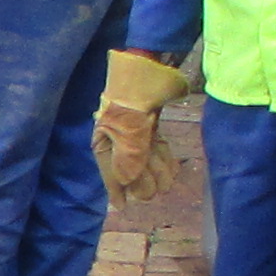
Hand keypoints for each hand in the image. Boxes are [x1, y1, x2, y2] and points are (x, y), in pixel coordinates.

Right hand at [91, 49, 187, 205]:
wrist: (147, 68)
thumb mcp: (131, 133)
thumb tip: (128, 183)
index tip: (123, 207)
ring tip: (166, 184)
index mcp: (105, 140)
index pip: (110, 171)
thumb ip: (129, 160)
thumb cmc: (132, 100)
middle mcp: (117, 138)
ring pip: (145, 158)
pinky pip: (154, 147)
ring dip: (156, 172)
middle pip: (130, 167)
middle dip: (142, 181)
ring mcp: (134, 130)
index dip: (116, 190)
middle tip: (154, 193)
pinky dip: (162, 158)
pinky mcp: (149, 123)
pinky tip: (170, 170)